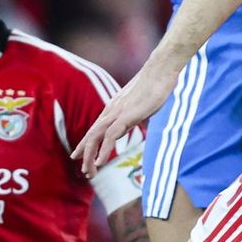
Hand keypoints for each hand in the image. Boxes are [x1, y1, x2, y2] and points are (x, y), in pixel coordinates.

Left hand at [72, 59, 177, 176]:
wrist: (161, 69)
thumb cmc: (156, 84)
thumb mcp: (142, 103)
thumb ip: (134, 114)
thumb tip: (132, 123)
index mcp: (114, 108)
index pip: (96, 129)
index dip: (86, 144)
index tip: (80, 157)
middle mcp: (112, 110)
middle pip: (92, 135)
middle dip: (85, 154)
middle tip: (84, 172)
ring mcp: (117, 112)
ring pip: (96, 137)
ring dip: (91, 156)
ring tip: (89, 172)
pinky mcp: (126, 115)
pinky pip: (110, 136)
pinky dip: (103, 150)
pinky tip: (100, 162)